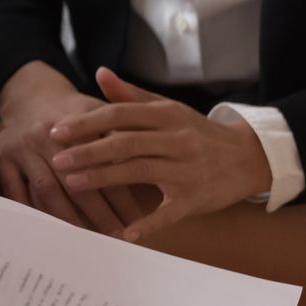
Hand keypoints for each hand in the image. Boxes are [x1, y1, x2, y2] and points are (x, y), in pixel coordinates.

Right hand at [0, 62, 146, 234]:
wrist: (30, 94)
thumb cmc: (72, 109)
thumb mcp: (97, 111)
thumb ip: (120, 135)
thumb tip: (149, 166)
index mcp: (74, 123)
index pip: (102, 164)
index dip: (120, 194)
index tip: (136, 219)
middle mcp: (45, 135)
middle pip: (75, 182)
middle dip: (98, 213)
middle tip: (117, 236)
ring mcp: (21, 148)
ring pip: (47, 190)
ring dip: (69, 218)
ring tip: (88, 239)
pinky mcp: (2, 158)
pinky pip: (15, 191)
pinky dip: (30, 211)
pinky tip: (48, 229)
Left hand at [48, 68, 271, 239]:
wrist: (248, 157)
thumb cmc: (197, 132)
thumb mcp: (168, 109)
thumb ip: (132, 95)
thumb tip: (100, 73)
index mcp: (167, 115)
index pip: (119, 115)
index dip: (86, 123)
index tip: (57, 132)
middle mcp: (177, 140)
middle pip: (125, 143)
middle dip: (87, 152)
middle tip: (57, 160)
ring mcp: (187, 170)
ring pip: (139, 172)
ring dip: (103, 179)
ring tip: (72, 184)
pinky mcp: (195, 198)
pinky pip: (167, 212)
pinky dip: (147, 223)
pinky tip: (123, 233)